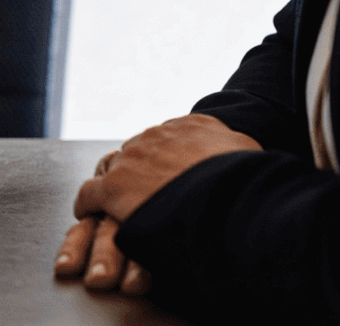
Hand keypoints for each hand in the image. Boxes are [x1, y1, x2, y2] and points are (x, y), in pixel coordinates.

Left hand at [55, 115, 259, 293]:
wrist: (230, 202)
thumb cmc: (250, 185)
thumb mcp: (251, 154)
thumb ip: (237, 148)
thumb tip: (238, 154)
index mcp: (193, 125)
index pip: (168, 137)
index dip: (165, 157)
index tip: (166, 171)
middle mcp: (158, 135)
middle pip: (139, 150)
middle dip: (139, 170)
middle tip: (141, 191)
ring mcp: (133, 159)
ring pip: (112, 167)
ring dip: (114, 185)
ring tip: (115, 202)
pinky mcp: (114, 187)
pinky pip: (89, 193)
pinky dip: (88, 203)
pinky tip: (88, 213)